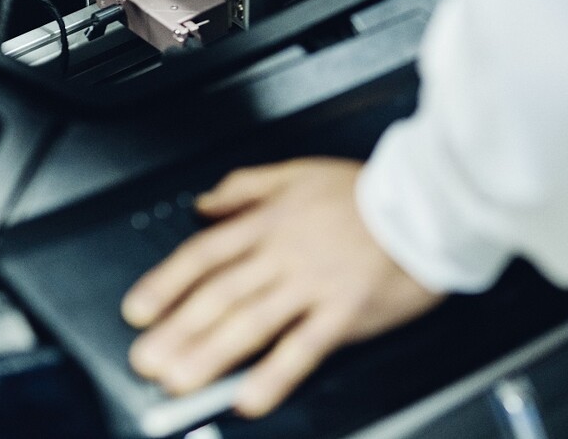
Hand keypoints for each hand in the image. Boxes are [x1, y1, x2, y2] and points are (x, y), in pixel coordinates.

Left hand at [121, 158, 442, 417]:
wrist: (428, 204)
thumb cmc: (369, 192)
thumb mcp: (300, 171)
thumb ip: (247, 186)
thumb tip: (206, 202)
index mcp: (271, 221)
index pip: (205, 254)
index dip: (166, 283)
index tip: (139, 310)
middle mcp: (284, 254)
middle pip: (219, 295)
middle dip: (177, 330)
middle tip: (147, 359)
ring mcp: (313, 285)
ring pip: (251, 323)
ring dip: (210, 355)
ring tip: (179, 382)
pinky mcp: (345, 312)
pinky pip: (302, 348)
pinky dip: (274, 375)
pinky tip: (249, 396)